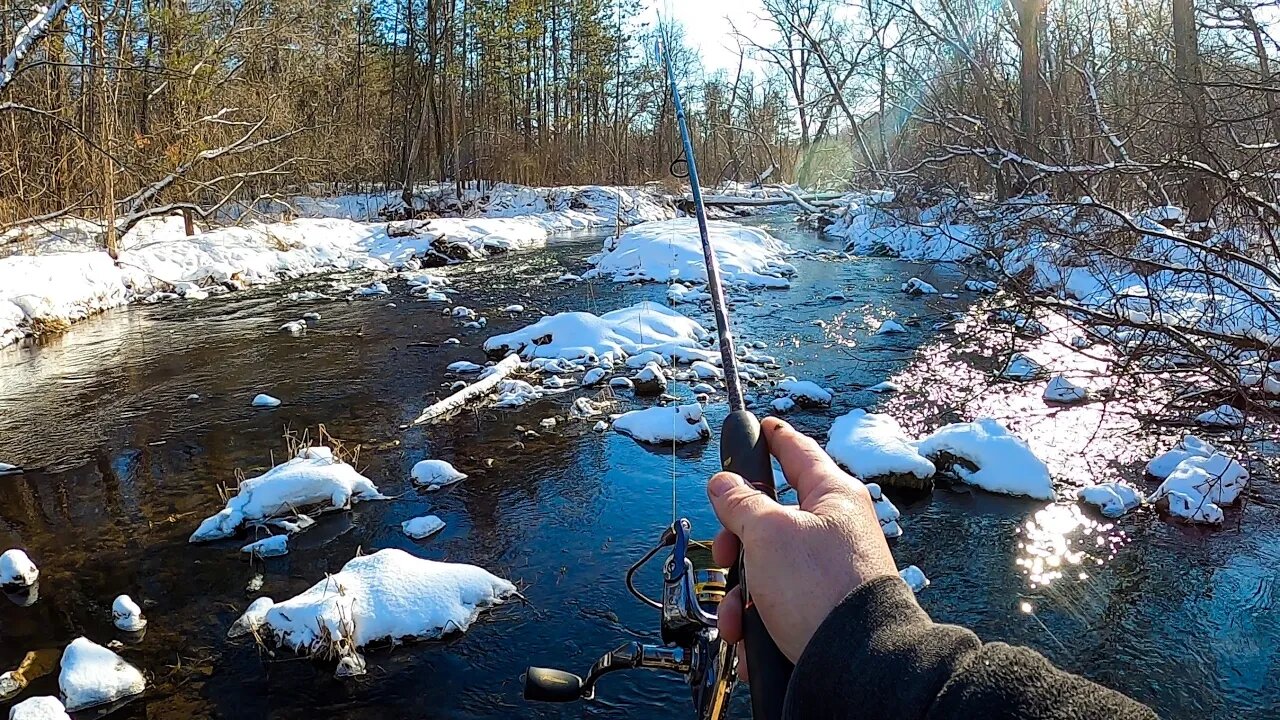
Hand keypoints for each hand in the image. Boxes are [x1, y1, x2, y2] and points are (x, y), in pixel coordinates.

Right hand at [709, 417, 896, 673]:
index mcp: (832, 495)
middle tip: (725, 556)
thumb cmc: (819, 587)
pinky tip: (752, 639)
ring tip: (738, 619)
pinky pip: (778, 604)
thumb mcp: (768, 532)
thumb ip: (740, 502)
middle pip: (770, 518)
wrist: (854, 664)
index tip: (760, 425)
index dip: (773, 436)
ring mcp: (830, 571)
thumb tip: (724, 482)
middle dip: (736, 542)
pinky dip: (758, 620)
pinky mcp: (824, 609)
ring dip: (741, 593)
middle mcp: (835, 529)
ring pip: (767, 567)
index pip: (798, 451)